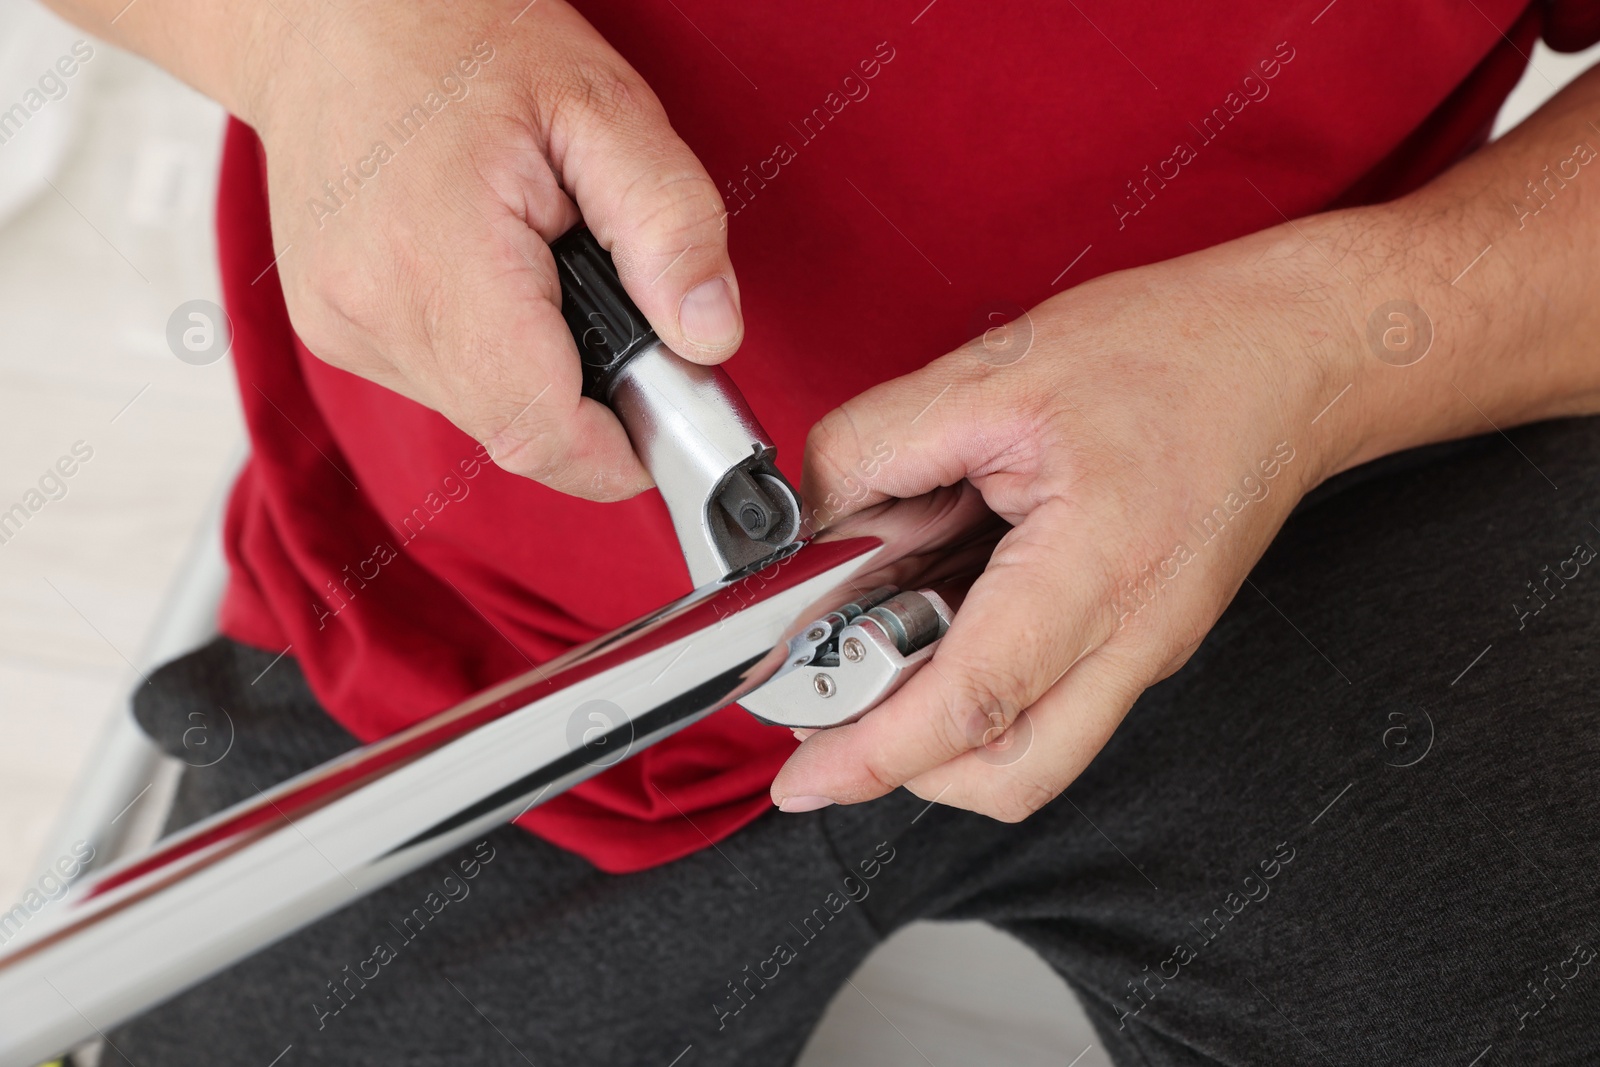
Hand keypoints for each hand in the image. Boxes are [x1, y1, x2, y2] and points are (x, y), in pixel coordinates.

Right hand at [246, 0, 738, 497]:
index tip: (666, 414)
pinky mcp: (333, 331)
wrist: (326, 10)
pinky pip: (443, 383)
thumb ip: (670, 223)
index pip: (540, 434)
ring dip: (537, 372)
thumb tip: (710, 339)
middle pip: (517, 434)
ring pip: (482, 415)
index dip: (620, 453)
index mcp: (434, 261)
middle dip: (589, 401)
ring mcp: (340, 329)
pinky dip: (489, 352)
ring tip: (544, 268)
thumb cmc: (460, 37)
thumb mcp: (602, 105)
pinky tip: (490, 273)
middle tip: (615, 304)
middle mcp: (370, 314)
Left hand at [770, 218, 1372, 819]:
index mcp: (1098, 570)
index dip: (873, 757)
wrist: (1298, 354)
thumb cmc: (1177, 352)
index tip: (804, 780)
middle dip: (906, 771)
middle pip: (1010, 775)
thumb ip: (879, 446)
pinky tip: (945, 621)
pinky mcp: (1146, 638)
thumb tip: (811, 517)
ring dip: (944, 736)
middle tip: (833, 722)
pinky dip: (985, 693)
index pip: (972, 705)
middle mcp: (1135, 636)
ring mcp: (1148, 647)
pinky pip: (1056, 705)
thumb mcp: (996, 372)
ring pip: (1034, 754)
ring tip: (881, 661)